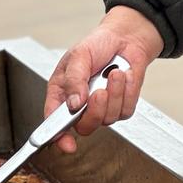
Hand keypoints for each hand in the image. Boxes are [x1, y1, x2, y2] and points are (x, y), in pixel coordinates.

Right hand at [44, 7, 164, 153]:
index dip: (58, 137)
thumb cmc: (97, 45)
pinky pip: (125, 110)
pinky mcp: (121, 107)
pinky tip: (123, 76)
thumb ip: (74, 79)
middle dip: (94, 110)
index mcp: (62, 94)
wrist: (125, 39)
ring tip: (114, 73)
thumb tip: (74, 104)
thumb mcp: (78, 55)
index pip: (55, 122)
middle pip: (84, 127)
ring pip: (108, 118)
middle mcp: (80, 106)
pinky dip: (127, 91)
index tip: (66, 143)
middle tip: (98, 91)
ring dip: (114, 93)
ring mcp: (102, 108)